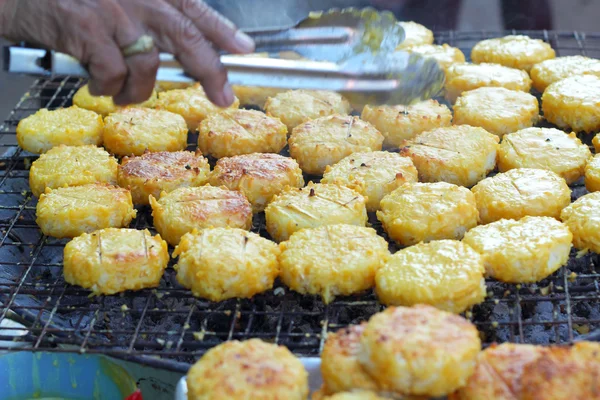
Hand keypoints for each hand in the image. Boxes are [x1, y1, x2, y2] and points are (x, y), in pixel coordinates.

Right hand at [0, 0, 254, 105]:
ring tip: (124, 93)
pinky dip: (108, 88)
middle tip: (223, 96)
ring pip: (148, 65)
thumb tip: (176, 48)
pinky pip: (113, 75)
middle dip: (210, 71)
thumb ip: (148, 16)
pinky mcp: (87, 29)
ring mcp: (113, 11)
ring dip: (138, 90)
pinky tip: (96, 83)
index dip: (223, 30)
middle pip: (186, 37)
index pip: (195, 8)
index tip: (244, 50)